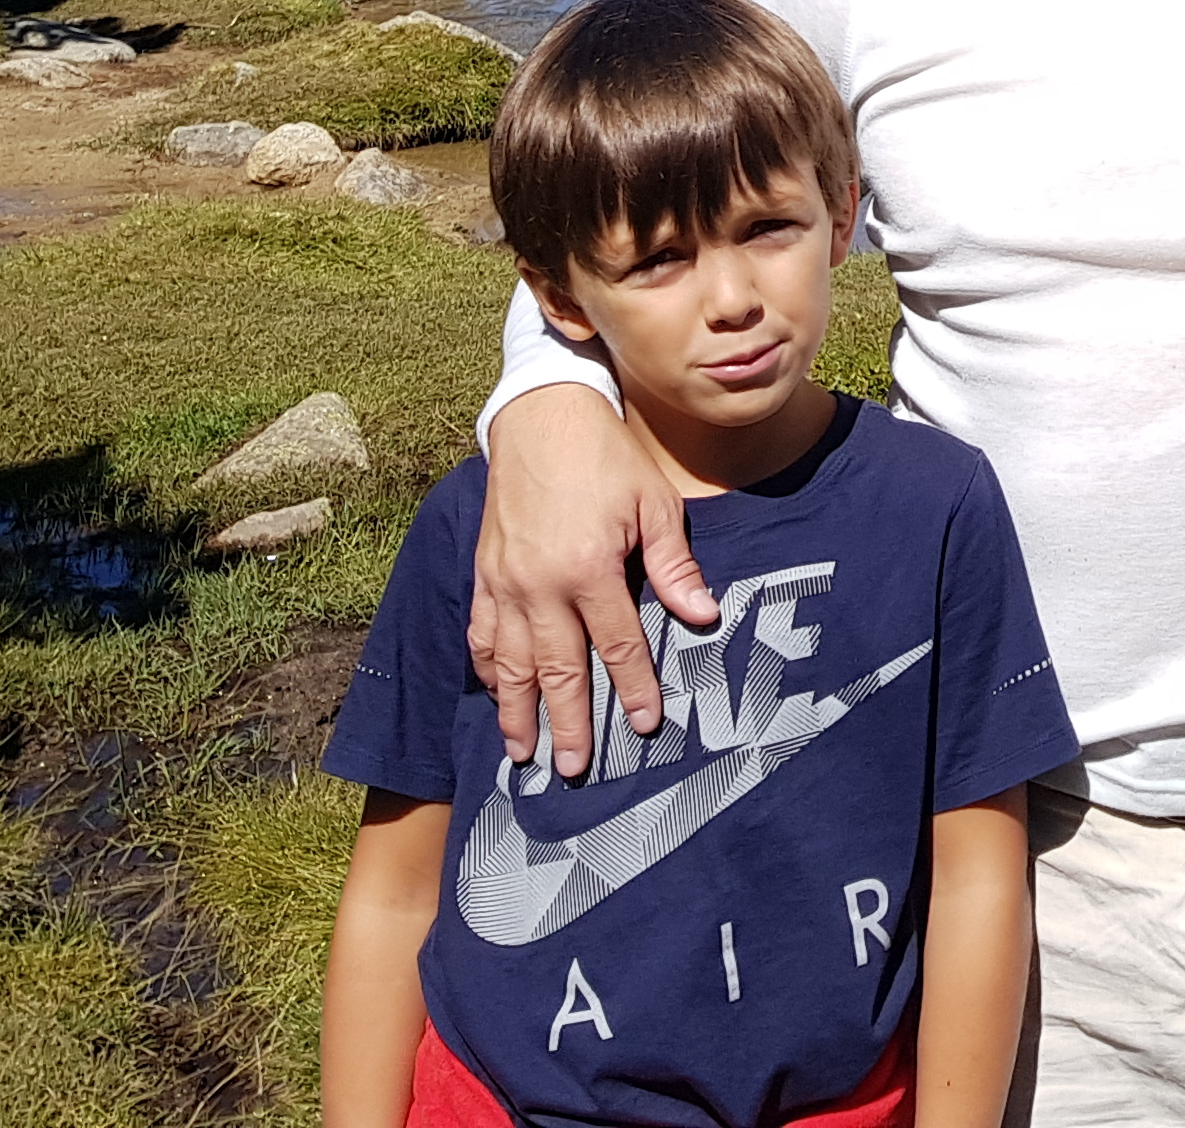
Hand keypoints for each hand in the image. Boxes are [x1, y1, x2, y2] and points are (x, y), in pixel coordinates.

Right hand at [467, 386, 716, 776]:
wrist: (542, 416)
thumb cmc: (606, 457)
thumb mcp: (654, 503)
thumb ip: (674, 564)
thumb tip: (703, 615)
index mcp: (588, 569)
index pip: (615, 644)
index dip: (633, 686)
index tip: (646, 723)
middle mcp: (539, 585)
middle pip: (556, 669)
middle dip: (568, 722)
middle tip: (574, 767)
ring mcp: (504, 582)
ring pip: (509, 663)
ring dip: (517, 711)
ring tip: (523, 753)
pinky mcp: (484, 572)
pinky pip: (481, 632)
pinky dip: (486, 668)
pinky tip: (495, 692)